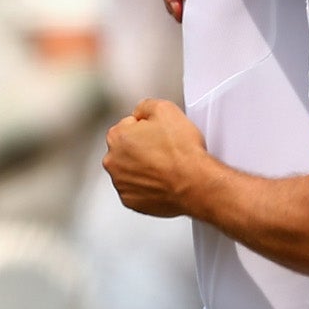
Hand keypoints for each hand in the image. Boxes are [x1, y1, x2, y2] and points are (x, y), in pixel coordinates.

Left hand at [104, 98, 209, 217]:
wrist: (195, 184)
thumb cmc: (182, 152)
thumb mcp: (166, 109)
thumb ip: (145, 106)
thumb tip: (140, 112)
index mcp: (116, 137)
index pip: (128, 126)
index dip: (147, 128)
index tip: (160, 135)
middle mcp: (112, 162)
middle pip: (126, 149)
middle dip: (141, 148)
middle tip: (164, 151)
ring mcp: (121, 184)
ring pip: (130, 171)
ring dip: (143, 168)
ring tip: (165, 167)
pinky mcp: (131, 202)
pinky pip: (136, 190)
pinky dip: (147, 186)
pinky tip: (163, 181)